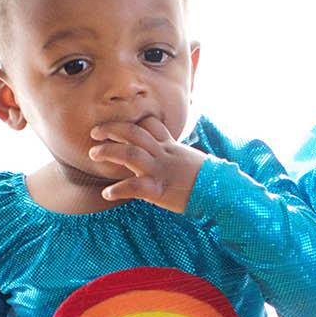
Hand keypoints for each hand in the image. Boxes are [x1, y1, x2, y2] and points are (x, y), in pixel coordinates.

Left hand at [89, 116, 206, 212]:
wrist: (221, 193)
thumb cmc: (208, 181)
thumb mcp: (192, 162)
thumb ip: (177, 157)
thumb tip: (173, 159)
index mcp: (171, 147)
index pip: (150, 125)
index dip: (132, 123)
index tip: (116, 127)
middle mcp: (163, 154)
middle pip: (134, 133)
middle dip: (111, 130)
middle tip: (95, 133)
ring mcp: (161, 170)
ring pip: (130, 154)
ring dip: (108, 152)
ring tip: (93, 154)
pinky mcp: (160, 190)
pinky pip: (135, 186)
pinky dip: (119, 189)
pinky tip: (107, 193)